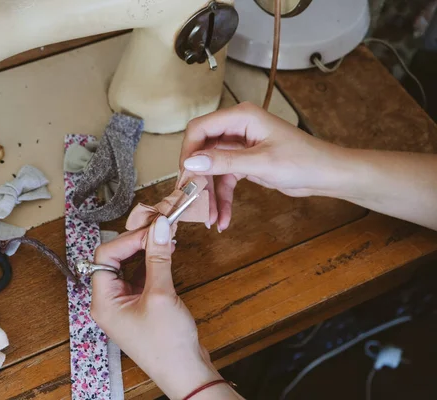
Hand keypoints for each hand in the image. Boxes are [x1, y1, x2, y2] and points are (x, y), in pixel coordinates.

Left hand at [91, 217, 236, 398]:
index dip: (128, 239)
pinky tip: (166, 254)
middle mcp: (109, 300)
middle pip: (115, 258)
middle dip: (137, 241)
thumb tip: (158, 226)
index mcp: (103, 300)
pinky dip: (152, 263)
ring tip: (165, 238)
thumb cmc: (168, 344)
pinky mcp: (139, 305)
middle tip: (159, 229)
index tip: (152, 229)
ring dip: (145, 250)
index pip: (105, 255)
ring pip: (128, 265)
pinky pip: (140, 276)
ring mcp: (124, 303)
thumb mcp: (161, 295)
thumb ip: (158, 257)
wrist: (185, 374)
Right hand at [180, 102, 348, 231]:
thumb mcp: (261, 163)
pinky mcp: (244, 162)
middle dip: (198, 178)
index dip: (188, 152)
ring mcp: (239, 146)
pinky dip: (222, 198)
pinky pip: (225, 179)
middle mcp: (237, 128)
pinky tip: (223, 218)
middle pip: (202, 151)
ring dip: (210, 194)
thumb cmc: (303, 161)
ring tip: (210, 218)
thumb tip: (191, 162)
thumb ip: (224, 161)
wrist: (328, 175)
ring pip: (212, 169)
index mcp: (241, 117)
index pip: (200, 129)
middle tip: (192, 201)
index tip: (184, 177)